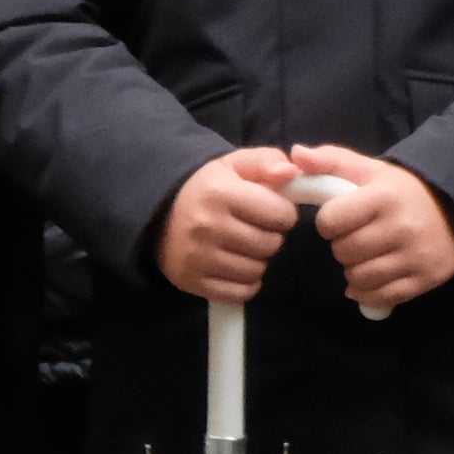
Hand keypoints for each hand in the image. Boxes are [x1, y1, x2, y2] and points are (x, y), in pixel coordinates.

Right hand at [159, 146, 304, 301]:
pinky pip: (239, 293)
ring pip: (257, 270)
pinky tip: (236, 265)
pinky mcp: (191, 282)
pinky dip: (246, 282)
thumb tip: (292, 172)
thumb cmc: (210, 187)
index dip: (284, 212)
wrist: (160, 213)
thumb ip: (268, 161)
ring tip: (245, 245)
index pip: (280, 214)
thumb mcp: (237, 164)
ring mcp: (196, 258)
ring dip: (258, 259)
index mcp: (220, 193)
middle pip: (270, 244)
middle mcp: (206, 226)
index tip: (273, 210)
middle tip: (257, 228)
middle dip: (271, 236)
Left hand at [292, 149, 453, 311]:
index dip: (330, 221)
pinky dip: (369, 292)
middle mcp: (402, 227)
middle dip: (345, 245)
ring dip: (356, 270)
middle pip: (343, 252)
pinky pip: (379, 298)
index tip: (344, 217)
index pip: (329, 221)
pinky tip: (375, 277)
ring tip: (369, 256)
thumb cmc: (404, 190)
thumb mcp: (370, 170)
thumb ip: (331, 161)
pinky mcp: (425, 279)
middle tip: (360, 236)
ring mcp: (415, 256)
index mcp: (384, 196)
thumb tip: (296, 154)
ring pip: (358, 278)